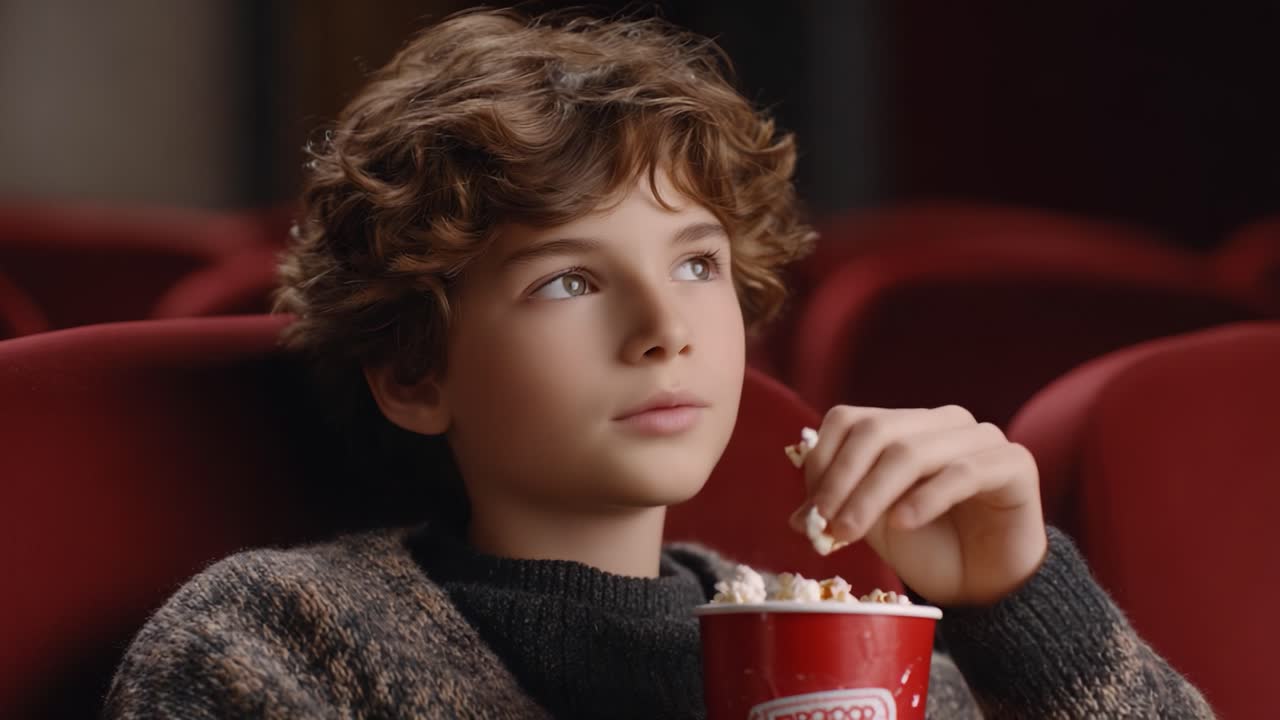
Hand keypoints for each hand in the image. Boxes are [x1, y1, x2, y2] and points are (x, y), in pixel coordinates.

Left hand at [790, 405, 1047, 606]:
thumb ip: (840, 508)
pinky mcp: (1013, 463)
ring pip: (912, 451)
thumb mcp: (873, 525)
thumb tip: (798, 517)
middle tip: (824, 527)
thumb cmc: (930, 548)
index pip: (849, 420)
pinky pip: (963, 472)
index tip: (807, 513)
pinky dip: (925, 498)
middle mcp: (942, 421)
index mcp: (905, 425)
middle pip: (876, 431)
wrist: (987, 584)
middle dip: (842, 481)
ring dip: (872, 495)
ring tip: (850, 534)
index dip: (822, 462)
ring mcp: (981, 437)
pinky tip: (903, 524)